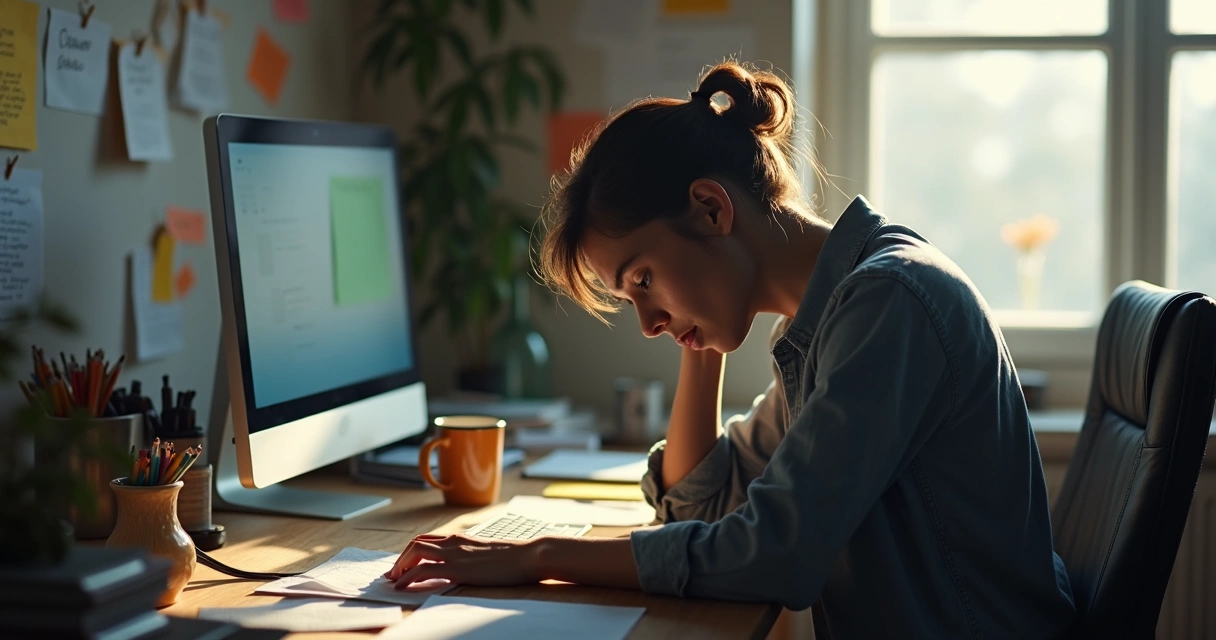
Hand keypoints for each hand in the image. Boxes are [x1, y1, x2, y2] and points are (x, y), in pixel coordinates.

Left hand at [384, 534, 542, 589]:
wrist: (530, 555)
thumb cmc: (517, 557)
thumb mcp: (490, 553)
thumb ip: (475, 555)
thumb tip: (470, 565)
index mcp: (462, 538)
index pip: (428, 539)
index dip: (412, 551)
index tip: (405, 564)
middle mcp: (454, 542)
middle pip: (416, 543)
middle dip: (401, 558)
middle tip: (394, 573)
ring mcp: (455, 553)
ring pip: (414, 552)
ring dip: (400, 566)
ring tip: (394, 580)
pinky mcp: (457, 568)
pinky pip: (422, 570)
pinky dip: (407, 577)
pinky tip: (402, 587)